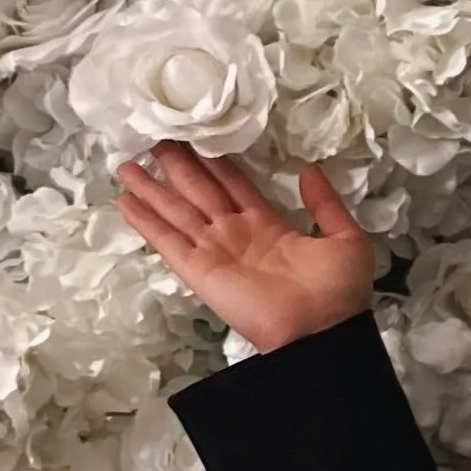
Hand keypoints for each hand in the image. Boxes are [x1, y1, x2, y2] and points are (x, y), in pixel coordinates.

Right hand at [114, 143, 377, 354]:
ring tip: (126, 163)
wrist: (321, 332)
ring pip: (177, 211)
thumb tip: (308, 171)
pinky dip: (145, 221)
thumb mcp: (346, 239)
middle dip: (176, 166)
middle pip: (199, 192)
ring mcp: (215, 252)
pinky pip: (167, 241)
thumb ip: (326, 204)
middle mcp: (237, 236)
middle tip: (154, 138)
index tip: (196, 137)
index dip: (214, 162)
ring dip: (151, 188)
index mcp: (269, 227)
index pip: (234, 185)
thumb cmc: (337, 293)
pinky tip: (124, 201)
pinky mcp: (200, 271)